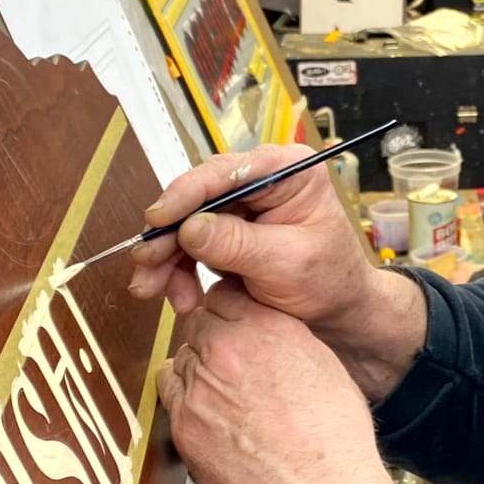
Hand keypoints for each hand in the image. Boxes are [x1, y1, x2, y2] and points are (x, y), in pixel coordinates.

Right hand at [128, 143, 372, 323]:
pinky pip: (190, 244)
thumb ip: (238, 244)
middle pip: (199, 196)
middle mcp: (262, 180)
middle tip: (145, 264)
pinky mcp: (228, 231)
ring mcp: (243, 206)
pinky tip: (178, 295)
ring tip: (152, 289)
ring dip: (166, 258)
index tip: (158, 219)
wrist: (338, 312)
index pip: (227, 171)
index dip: (187, 194)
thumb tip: (189, 229)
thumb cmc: (329, 280)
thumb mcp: (287, 263)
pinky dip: (177, 269)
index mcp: (289, 171)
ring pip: (187, 223)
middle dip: (168, 234)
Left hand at [157, 281, 399, 483]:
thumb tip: (267, 334)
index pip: (225, 293)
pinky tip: (210, 415)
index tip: (236, 321)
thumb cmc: (332, 434)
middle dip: (212, 337)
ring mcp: (198, 385)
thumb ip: (284, 338)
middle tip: (232, 360)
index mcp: (266, 326)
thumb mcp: (322, 363)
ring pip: (182, 357)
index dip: (230, 309)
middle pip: (198, 323)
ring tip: (223, 392)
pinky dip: (185, 399)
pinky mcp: (182, 422)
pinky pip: (171, 394)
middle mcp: (227, 347)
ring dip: (197, 367)